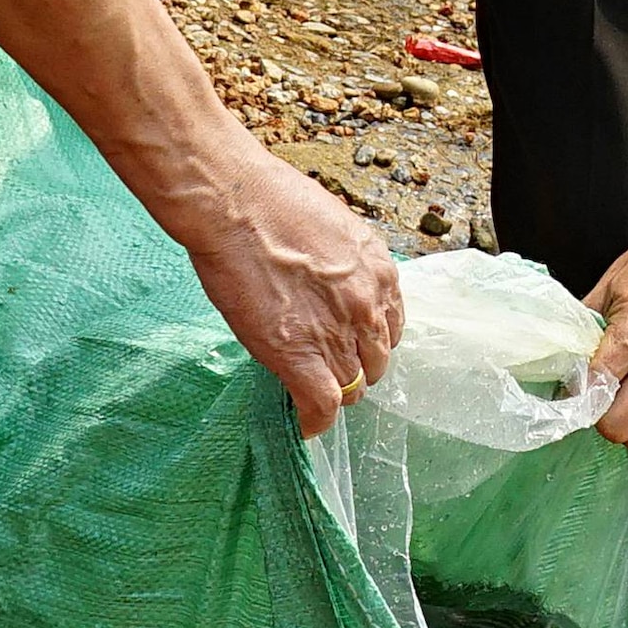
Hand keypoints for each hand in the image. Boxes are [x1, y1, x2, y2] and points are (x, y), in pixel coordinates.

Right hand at [173, 151, 403, 433]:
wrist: (236, 205)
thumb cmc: (271, 203)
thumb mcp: (331, 230)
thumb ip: (343, 267)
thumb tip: (329, 287)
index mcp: (381, 272)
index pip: (391, 326)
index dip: (370, 341)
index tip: (353, 346)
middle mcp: (369, 306)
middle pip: (376, 360)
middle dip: (357, 368)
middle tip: (330, 369)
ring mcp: (338, 333)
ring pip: (353, 385)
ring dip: (336, 391)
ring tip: (314, 391)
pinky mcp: (300, 355)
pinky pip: (322, 404)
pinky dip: (316, 420)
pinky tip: (308, 425)